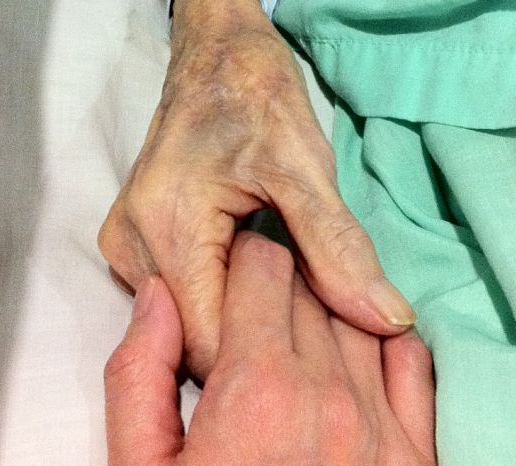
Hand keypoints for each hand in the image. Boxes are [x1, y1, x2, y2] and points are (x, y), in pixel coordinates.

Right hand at [97, 0, 413, 378]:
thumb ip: (339, 250)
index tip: (324, 360)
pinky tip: (263, 288)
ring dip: (243, 325)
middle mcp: (132, 245)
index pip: (209, 340)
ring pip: (189, 325)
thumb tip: (388, 318)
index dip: (268, 359)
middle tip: (319, 327)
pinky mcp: (136, 245)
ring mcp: (127, 247)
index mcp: (168, 225)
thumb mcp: (307, 170)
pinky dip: (226, 303)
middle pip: (196, 338)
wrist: (217, 56)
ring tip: (294, 302)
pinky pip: (184, 300)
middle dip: (259, 344)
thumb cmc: (259, 99)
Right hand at [104, 233, 435, 465]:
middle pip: (312, 290)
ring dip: (331, 306)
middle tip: (261, 293)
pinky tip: (359, 346)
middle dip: (283, 279)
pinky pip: (414, 364)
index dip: (245, 257)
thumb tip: (156, 296)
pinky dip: (387, 340)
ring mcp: (380, 426)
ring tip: (303, 320)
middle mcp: (327, 396)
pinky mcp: (415, 458)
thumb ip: (140, 374)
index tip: (237, 261)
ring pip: (361, 318)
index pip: (263, 271)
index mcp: (254, 389)